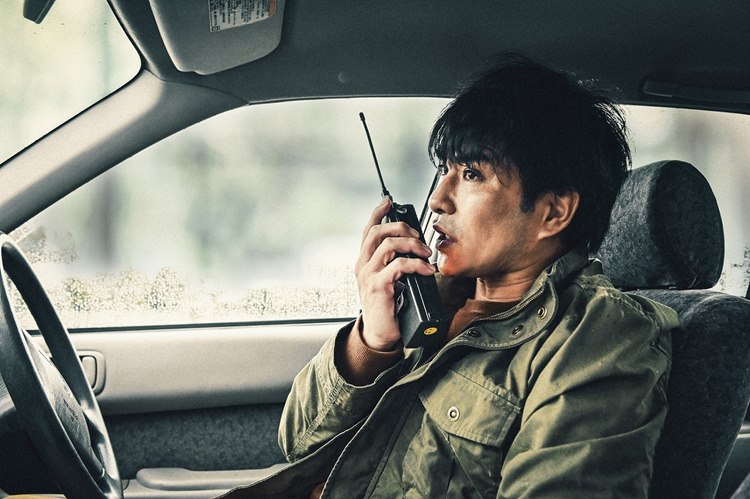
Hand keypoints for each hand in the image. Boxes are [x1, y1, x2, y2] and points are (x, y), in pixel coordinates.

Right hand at [354, 198, 434, 350]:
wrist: (380, 333)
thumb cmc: (387, 307)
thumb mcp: (389, 280)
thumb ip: (394, 263)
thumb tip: (414, 247)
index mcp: (364, 261)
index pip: (368, 230)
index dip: (378, 213)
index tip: (389, 202)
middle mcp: (363, 265)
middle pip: (378, 231)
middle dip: (401, 227)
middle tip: (418, 235)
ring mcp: (369, 275)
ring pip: (389, 245)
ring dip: (412, 244)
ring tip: (426, 253)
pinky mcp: (379, 287)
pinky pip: (399, 266)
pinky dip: (417, 264)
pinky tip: (427, 270)